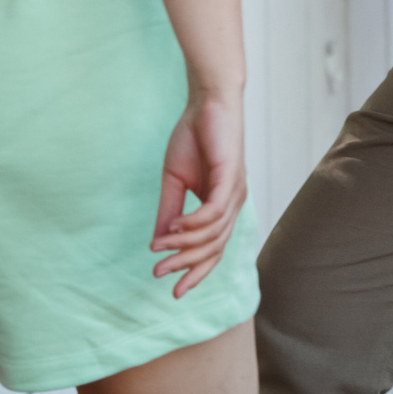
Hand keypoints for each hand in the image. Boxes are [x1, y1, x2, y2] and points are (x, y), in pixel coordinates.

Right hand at [151, 90, 248, 297]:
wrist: (207, 102)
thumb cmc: (193, 138)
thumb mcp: (173, 181)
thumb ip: (168, 211)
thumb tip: (157, 243)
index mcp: (222, 207)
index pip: (213, 250)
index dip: (194, 272)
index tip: (172, 291)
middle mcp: (233, 204)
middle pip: (214, 250)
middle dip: (186, 266)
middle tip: (158, 275)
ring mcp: (235, 192)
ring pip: (213, 234)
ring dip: (184, 245)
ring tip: (159, 248)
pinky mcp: (231, 177)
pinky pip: (214, 212)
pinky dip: (193, 224)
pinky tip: (174, 228)